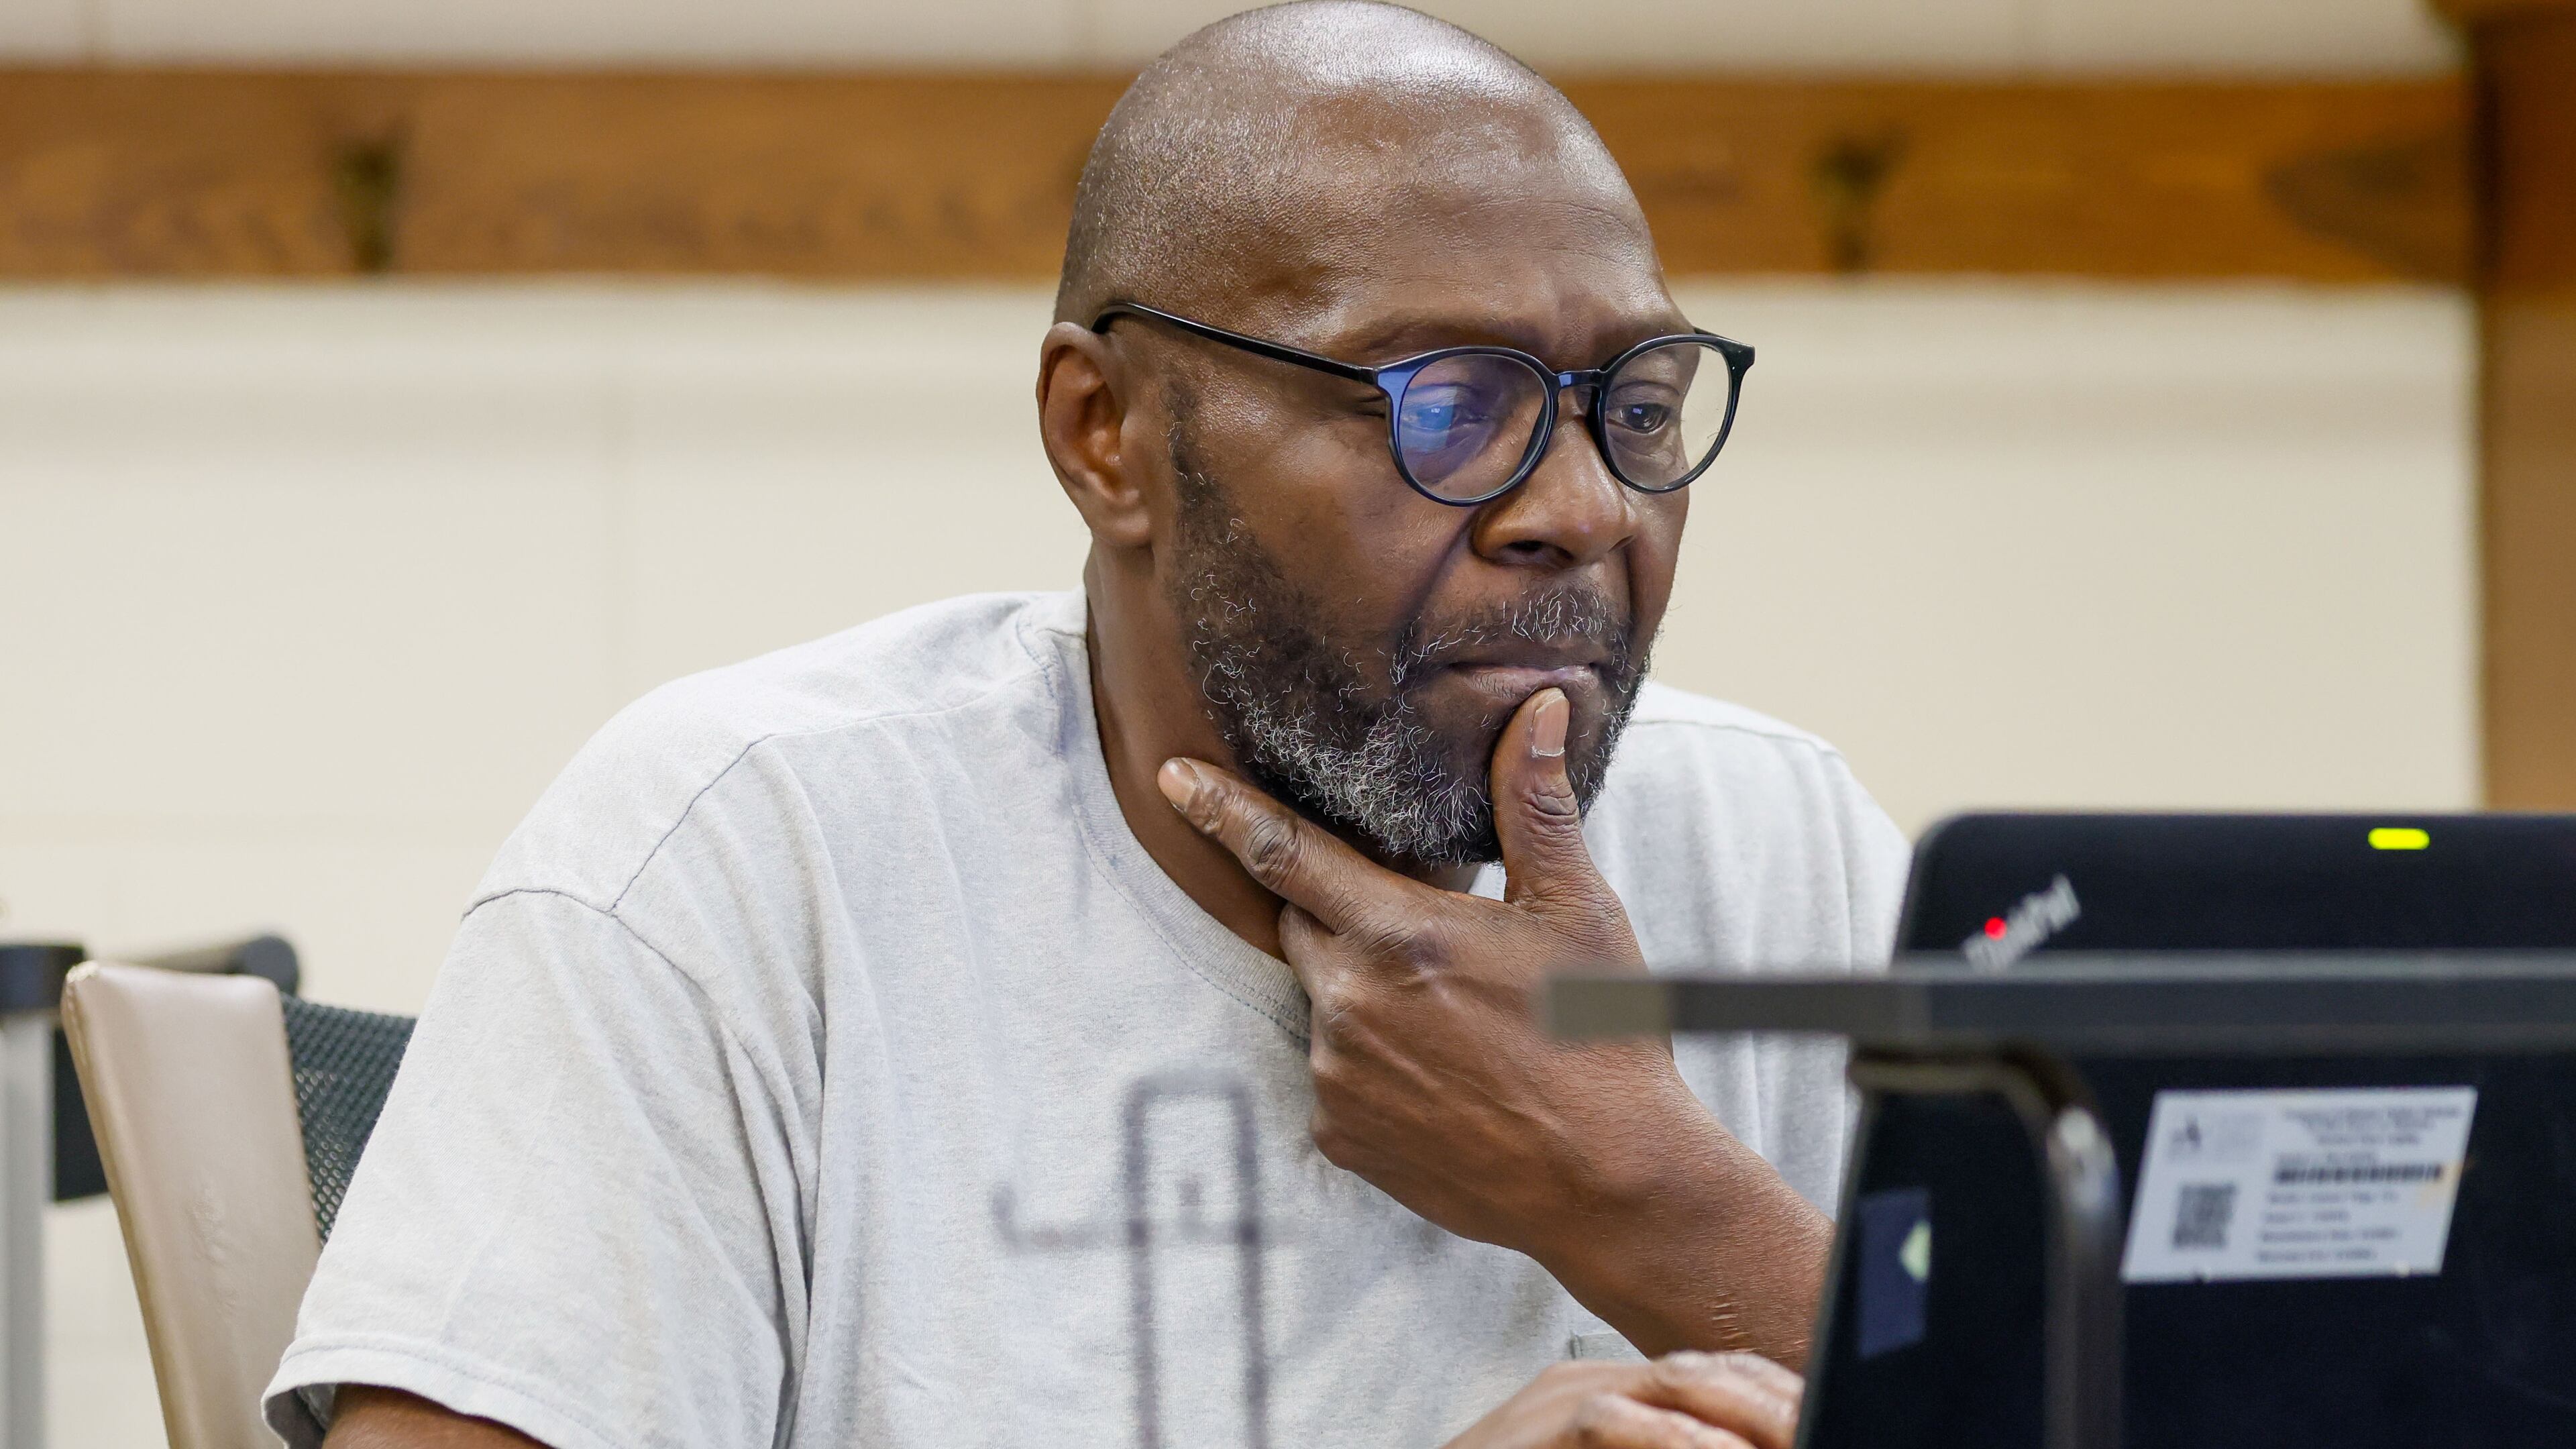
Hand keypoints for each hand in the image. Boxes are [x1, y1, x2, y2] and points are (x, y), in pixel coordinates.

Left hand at [1158, 688, 1830, 1361]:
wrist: (1610, 1184)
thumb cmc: (1601, 1035)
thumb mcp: (1576, 909)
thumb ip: (1535, 803)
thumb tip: (1538, 705)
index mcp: (1399, 935)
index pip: (1283, 853)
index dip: (1221, 809)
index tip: (1171, 775)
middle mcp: (1349, 1005)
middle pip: (1304, 927)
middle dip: (1340, 914)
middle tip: (1423, 937)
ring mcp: (1335, 1078)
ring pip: (1324, 1005)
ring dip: (1366, 995)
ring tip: (1459, 1026)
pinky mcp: (1337, 1137)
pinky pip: (1333, 1076)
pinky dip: (1372, 1065)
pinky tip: (1445, 1079)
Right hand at [1444, 1351, 1802, 1448]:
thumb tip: (1741, 1447)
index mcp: (1613, 1389)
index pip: (1711, 1371)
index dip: (1774, 1390)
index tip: (1824, 1411)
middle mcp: (1588, 1379)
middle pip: (1704, 1369)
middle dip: (1775, 1398)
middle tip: (1827, 1421)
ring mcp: (1559, 1399)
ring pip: (1671, 1383)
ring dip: (1745, 1414)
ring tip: (1797, 1435)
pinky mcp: (1539, 1428)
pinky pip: (1611, 1424)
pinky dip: (1677, 1443)